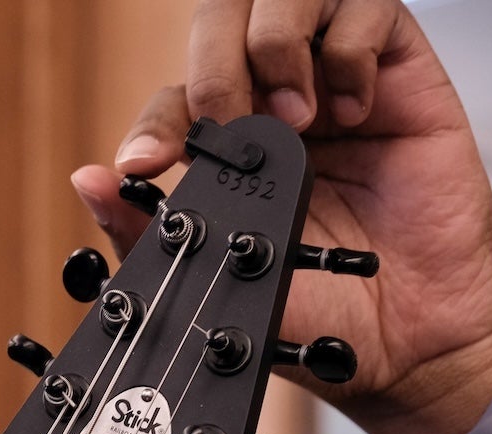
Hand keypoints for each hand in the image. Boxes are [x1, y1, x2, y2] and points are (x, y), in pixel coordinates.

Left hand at [69, 0, 491, 433]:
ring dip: (276, 47)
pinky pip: (370, 7)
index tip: (146, 165)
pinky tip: (352, 112)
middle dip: (214, 67)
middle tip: (234, 129)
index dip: (155, 123)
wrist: (404, 342)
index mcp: (229, 147)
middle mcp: (278, 102)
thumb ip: (145, 231)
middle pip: (224, 17)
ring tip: (295, 123)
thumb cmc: (319, 312)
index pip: (174, 96)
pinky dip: (349, 52)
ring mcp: (336, 82)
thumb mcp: (216, 277)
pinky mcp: (400, 74)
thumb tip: (87, 179)